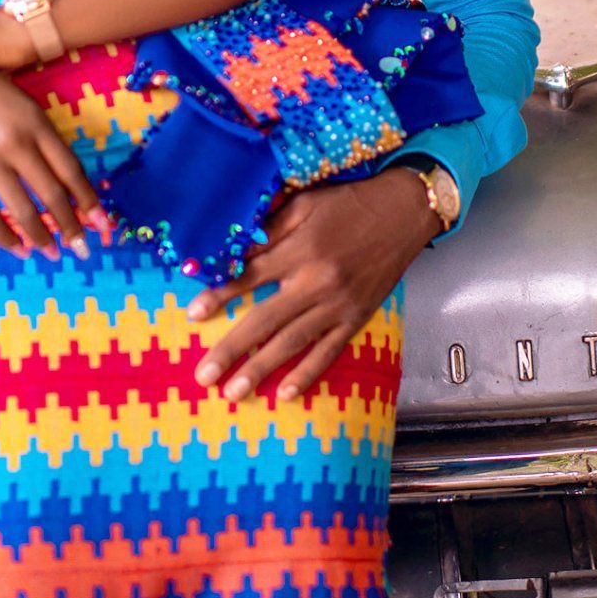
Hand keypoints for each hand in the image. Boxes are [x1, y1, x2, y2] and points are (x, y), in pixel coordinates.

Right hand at [0, 48, 104, 257]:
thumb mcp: (20, 103)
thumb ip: (40, 138)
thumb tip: (61, 182)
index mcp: (37, 122)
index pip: (71, 170)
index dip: (89, 200)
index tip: (103, 223)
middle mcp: (16, 143)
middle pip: (52, 194)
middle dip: (72, 226)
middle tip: (83, 250)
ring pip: (23, 210)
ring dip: (42, 237)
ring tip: (54, 253)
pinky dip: (5, 237)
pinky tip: (19, 249)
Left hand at [186, 167, 439, 402]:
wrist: (404, 212)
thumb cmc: (350, 204)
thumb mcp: (305, 204)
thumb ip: (269, 229)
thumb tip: (233, 251)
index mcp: (300, 249)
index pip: (250, 277)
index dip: (220, 295)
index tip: (192, 316)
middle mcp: (316, 282)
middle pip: (265, 321)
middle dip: (231, 350)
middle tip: (203, 377)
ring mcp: (338, 305)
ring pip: (293, 343)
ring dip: (261, 370)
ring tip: (234, 393)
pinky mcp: (356, 318)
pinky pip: (329, 351)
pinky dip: (308, 374)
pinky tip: (285, 393)